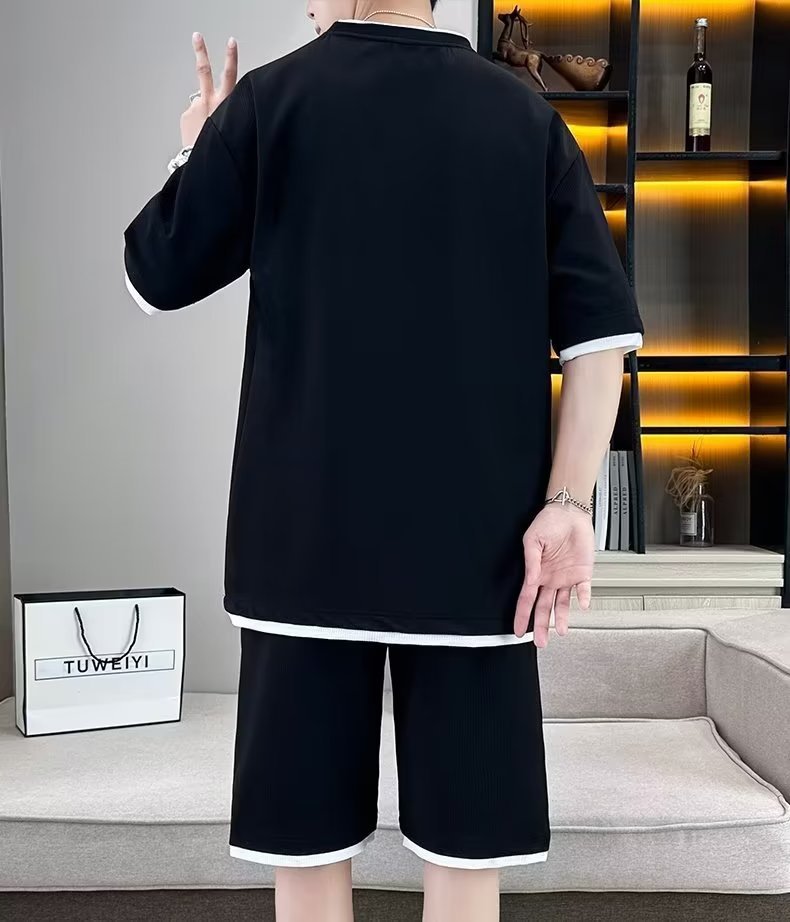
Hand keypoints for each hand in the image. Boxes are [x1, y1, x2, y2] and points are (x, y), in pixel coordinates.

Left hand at [180, 33, 238, 147]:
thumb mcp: (229, 124)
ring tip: (205, 130)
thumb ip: (220, 108)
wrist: (202, 161)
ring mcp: (195, 107)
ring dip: (202, 113)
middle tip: (197, 36)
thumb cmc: (219, 145)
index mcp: (224, 102)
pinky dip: (195, 123)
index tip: (231, 42)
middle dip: (201, 52)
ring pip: (199, 103)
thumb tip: (205, 103)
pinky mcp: (185, 115)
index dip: (231, 57)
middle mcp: (209, 102)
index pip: (229, 76)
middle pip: (204, 72)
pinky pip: (192, 116)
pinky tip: (198, 134)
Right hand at [514, 502, 593, 646]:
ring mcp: (566, 577)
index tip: (518, 630)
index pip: (526, 599)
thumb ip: (532, 561)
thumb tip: (532, 580)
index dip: (522, 615)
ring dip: (561, 619)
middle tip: (539, 642)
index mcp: (536, 572)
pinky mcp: (583, 573)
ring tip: (561, 633)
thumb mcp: (533, 539)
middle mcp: (550, 579)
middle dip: (541, 626)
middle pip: (544, 608)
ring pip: (562, 604)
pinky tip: (582, 605)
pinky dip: (583, 598)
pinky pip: (583, 590)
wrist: (569, 512)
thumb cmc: (548, 522)